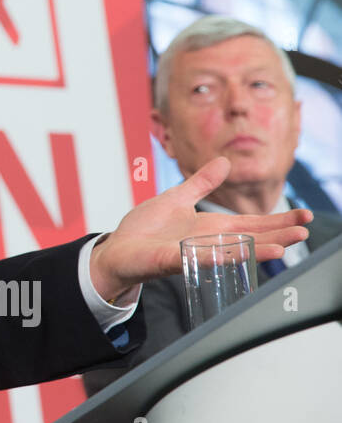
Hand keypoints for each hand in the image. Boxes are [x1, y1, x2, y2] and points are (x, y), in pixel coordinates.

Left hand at [90, 156, 311, 302]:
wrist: (117, 249)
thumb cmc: (145, 228)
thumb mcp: (177, 198)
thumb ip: (201, 183)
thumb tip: (224, 162)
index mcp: (211, 227)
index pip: (252, 224)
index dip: (277, 220)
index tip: (304, 217)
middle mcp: (208, 242)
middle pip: (250, 239)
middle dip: (278, 235)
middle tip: (305, 231)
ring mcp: (193, 253)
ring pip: (232, 252)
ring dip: (258, 250)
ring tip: (284, 248)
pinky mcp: (173, 260)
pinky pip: (199, 258)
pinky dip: (218, 256)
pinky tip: (237, 253)